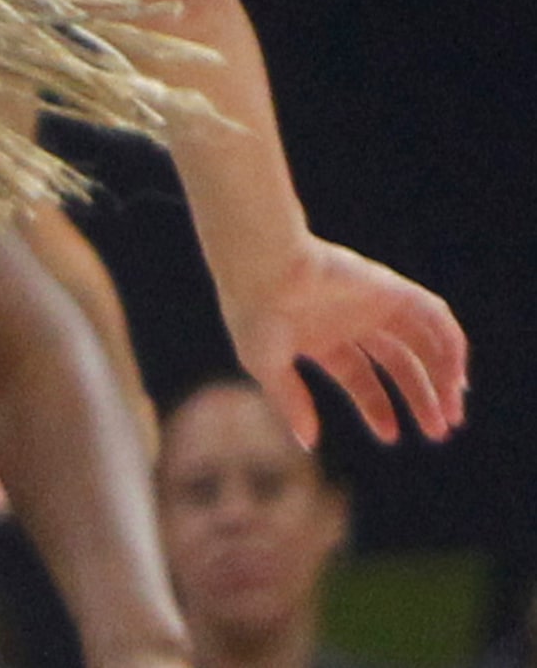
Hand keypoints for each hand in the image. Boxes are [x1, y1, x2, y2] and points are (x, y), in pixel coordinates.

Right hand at [219, 234, 468, 448]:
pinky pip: (433, 314)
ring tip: (453, 412)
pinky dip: (450, 343)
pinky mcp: (388, 286)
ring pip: (421, 341)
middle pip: (398, 363)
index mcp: (322, 338)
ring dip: (443, 375)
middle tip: (438, 432)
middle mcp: (351, 320)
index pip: (360, 377)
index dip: (378, 407)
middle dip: (419, 398)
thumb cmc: (254, 313)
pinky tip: (455, 375)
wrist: (263, 266)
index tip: (390, 436)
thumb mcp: (266, 365)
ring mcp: (371, 302)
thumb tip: (308, 443)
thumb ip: (290, 402)